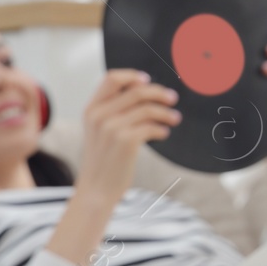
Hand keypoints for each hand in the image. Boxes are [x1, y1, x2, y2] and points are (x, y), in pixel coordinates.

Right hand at [78, 69, 180, 204]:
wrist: (96, 189)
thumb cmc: (102, 161)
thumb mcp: (99, 131)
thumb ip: (112, 110)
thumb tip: (143, 91)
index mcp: (91, 110)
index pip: (111, 78)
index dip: (133, 76)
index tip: (147, 81)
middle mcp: (99, 116)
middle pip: (137, 90)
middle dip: (159, 93)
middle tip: (172, 99)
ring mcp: (112, 128)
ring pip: (148, 108)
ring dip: (166, 113)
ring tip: (174, 119)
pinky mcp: (126, 141)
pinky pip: (152, 126)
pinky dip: (162, 128)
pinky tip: (164, 133)